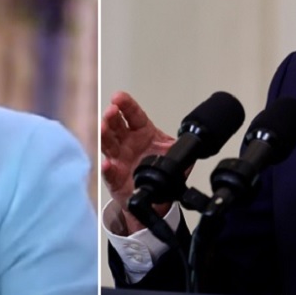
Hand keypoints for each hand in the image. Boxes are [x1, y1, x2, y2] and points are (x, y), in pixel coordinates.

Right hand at [100, 91, 174, 230]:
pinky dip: (107, 169)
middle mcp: (127, 143)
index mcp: (142, 132)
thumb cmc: (159, 170)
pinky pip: (109, 173)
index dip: (126, 105)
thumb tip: (193, 143)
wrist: (155, 197)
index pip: (133, 115)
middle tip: (111, 111)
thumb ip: (182, 148)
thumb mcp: (175, 156)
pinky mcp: (114, 177)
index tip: (118, 97)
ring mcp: (119, 159)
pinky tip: (106, 165)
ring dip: (104, 136)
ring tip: (103, 129)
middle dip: (112, 117)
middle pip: (116, 126)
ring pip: (108, 145)